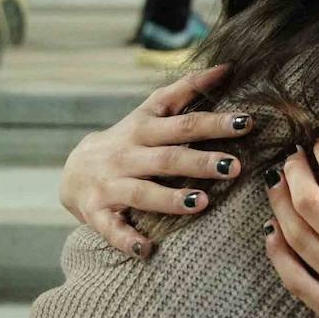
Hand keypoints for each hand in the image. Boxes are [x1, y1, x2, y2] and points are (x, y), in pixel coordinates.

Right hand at [59, 64, 250, 257]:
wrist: (71, 170)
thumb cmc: (128, 139)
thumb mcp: (151, 112)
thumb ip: (187, 90)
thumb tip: (228, 67)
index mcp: (145, 128)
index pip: (184, 121)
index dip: (214, 120)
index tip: (247, 120)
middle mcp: (127, 154)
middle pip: (168, 156)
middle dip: (201, 161)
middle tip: (235, 166)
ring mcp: (110, 184)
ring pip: (143, 192)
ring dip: (171, 199)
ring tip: (202, 203)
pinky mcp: (97, 213)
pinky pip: (112, 229)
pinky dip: (127, 240)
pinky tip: (146, 250)